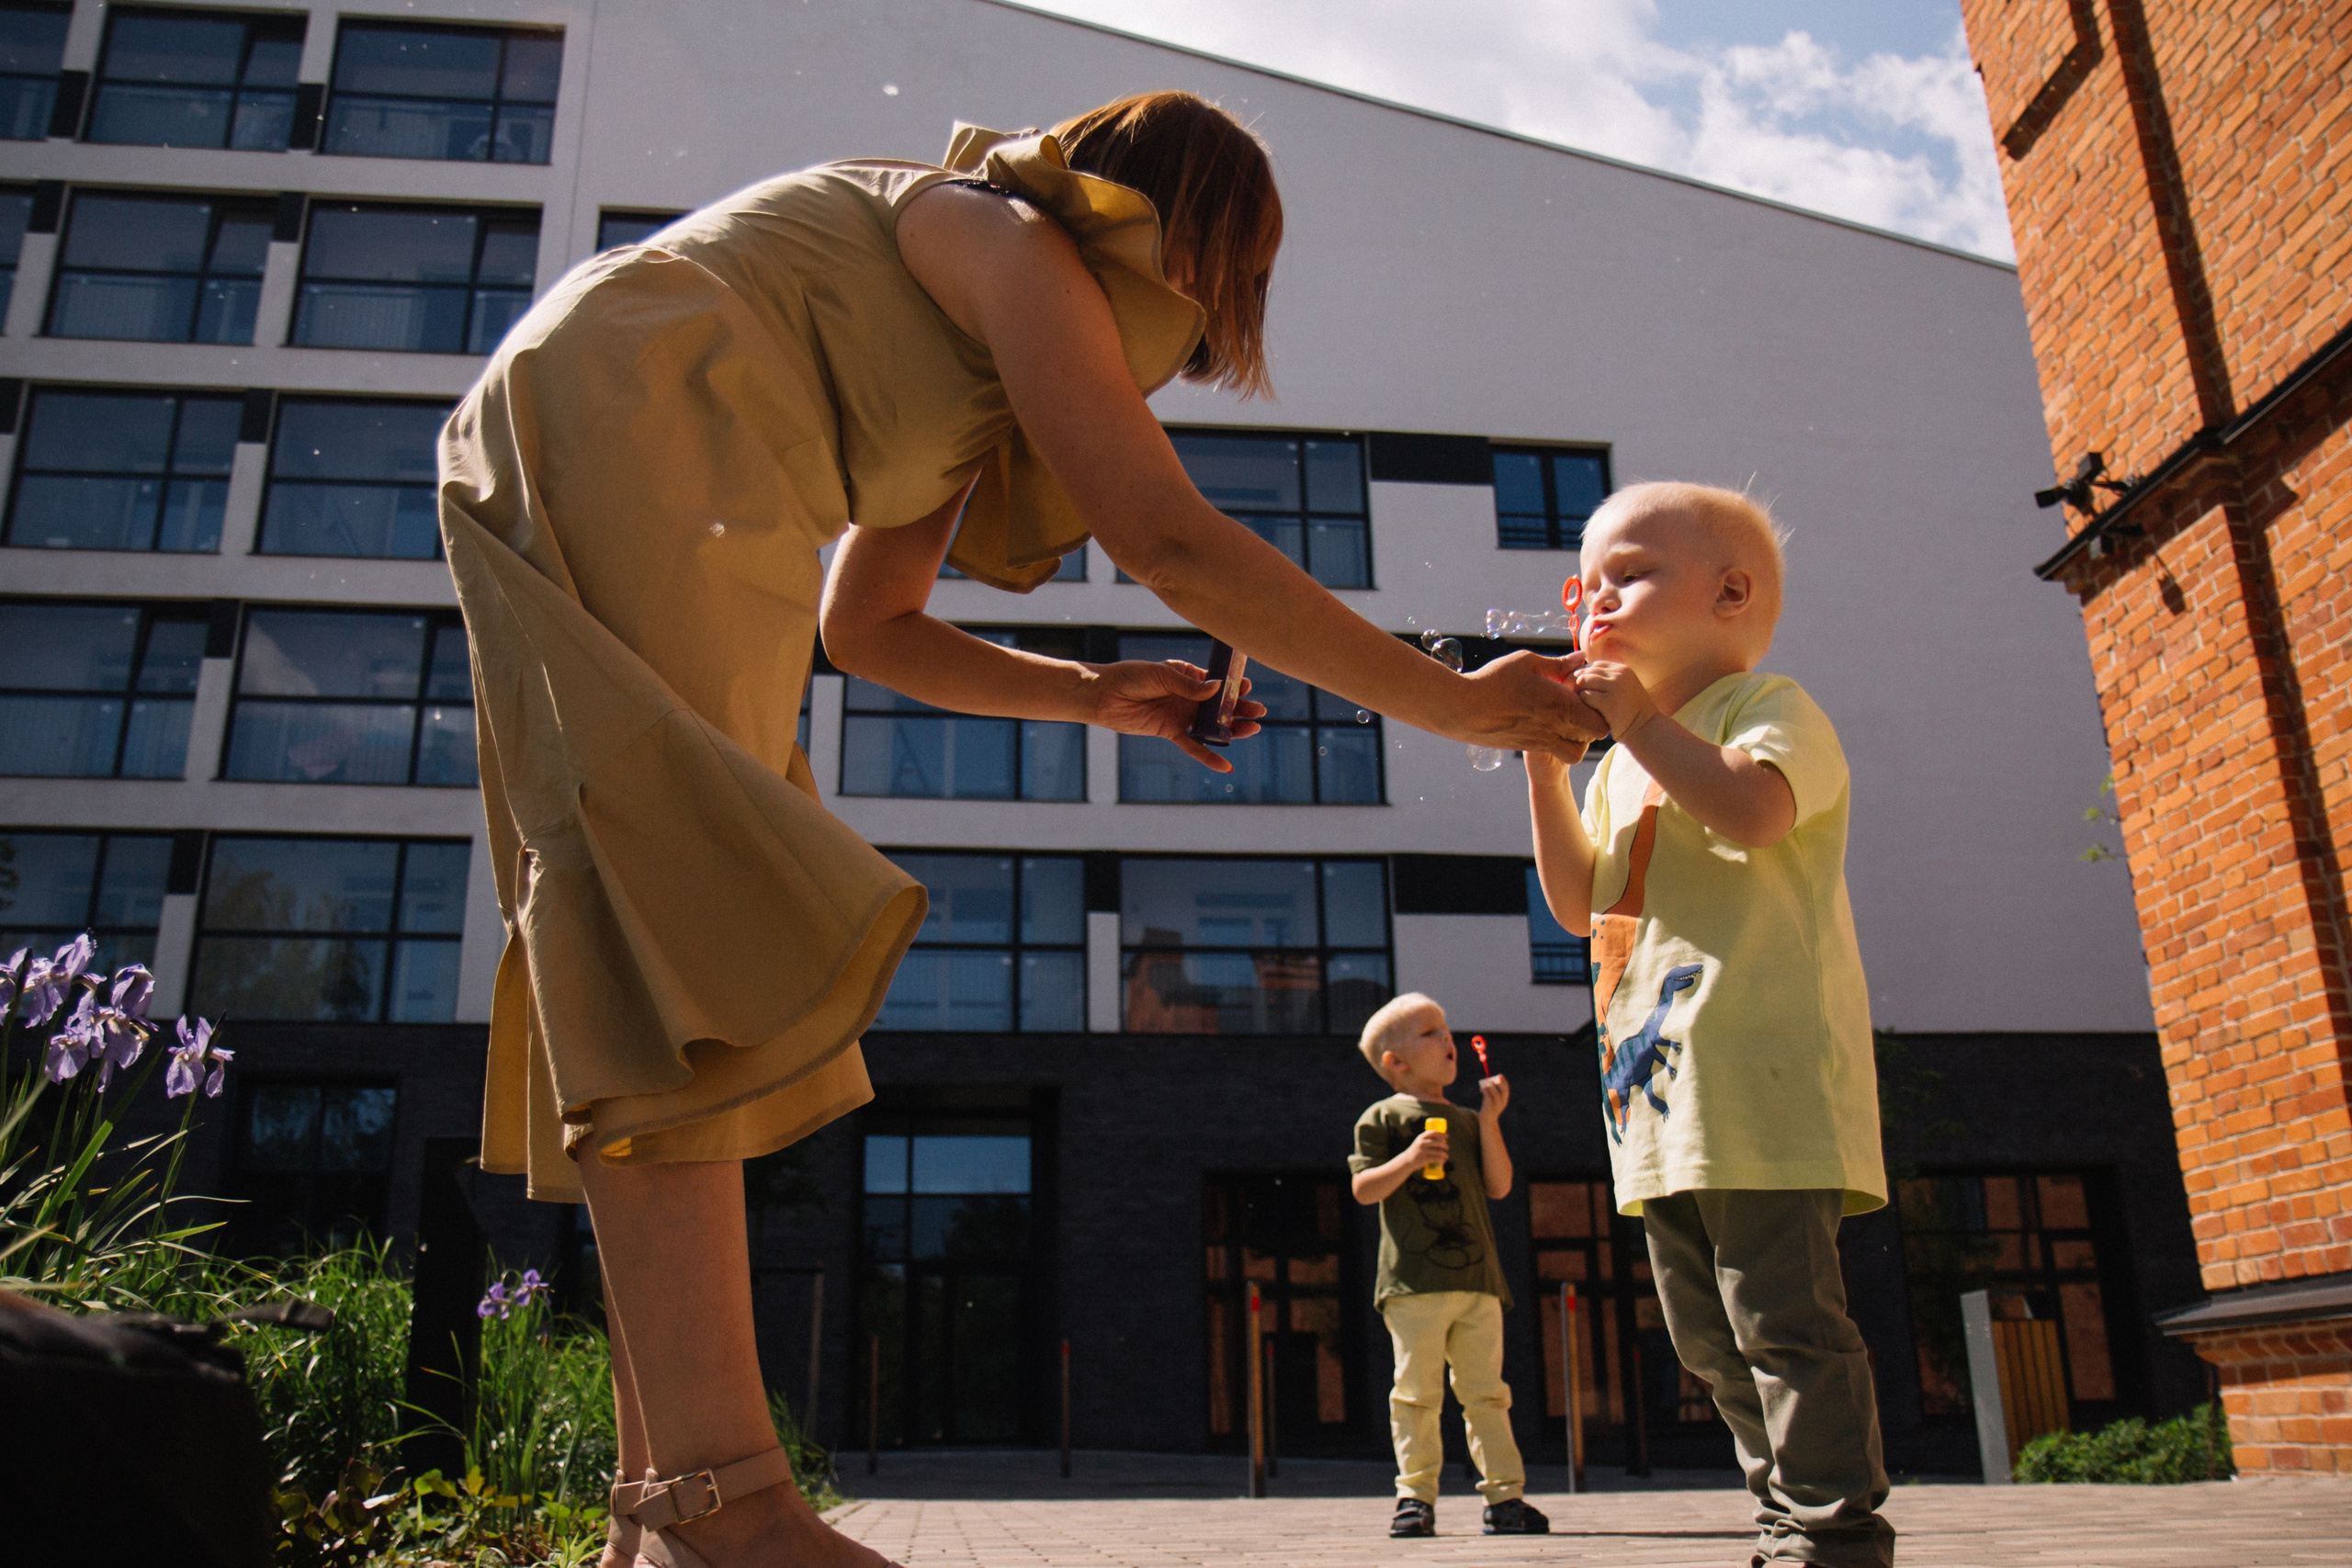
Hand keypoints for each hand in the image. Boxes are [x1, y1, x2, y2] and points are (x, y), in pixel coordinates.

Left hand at [1084, 660, 1265, 771]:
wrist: (1105, 695)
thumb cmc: (1131, 677)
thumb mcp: (1161, 675)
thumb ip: (1188, 684)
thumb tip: (1216, 688)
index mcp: (1187, 677)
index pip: (1215, 682)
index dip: (1232, 685)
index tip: (1246, 686)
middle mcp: (1187, 697)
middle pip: (1219, 705)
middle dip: (1240, 708)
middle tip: (1259, 711)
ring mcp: (1181, 715)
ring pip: (1211, 725)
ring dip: (1232, 729)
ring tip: (1252, 729)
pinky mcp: (1171, 732)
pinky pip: (1193, 746)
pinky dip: (1208, 755)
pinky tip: (1226, 765)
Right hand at [1406, 1126, 1449, 1166]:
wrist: (1407, 1161)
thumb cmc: (1416, 1151)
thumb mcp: (1419, 1143)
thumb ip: (1428, 1140)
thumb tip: (1443, 1139)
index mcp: (1421, 1137)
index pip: (1433, 1132)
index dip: (1441, 1134)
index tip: (1447, 1136)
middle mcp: (1421, 1143)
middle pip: (1437, 1142)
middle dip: (1444, 1145)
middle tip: (1447, 1148)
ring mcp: (1423, 1151)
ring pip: (1438, 1151)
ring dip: (1444, 1154)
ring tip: (1446, 1156)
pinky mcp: (1424, 1159)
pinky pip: (1436, 1159)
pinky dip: (1441, 1160)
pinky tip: (1443, 1161)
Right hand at [1451, 650, 1606, 761]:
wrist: (1462, 709)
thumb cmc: (1494, 680)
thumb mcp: (1526, 662)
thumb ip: (1558, 664)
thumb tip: (1580, 659)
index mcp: (1561, 704)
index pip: (1600, 720)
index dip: (1600, 708)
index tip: (1587, 693)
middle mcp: (1555, 728)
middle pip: (1593, 737)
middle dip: (1591, 723)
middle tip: (1579, 706)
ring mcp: (1541, 741)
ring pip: (1575, 752)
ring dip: (1576, 739)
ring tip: (1564, 720)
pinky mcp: (1527, 748)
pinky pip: (1554, 751)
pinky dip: (1556, 742)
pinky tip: (1542, 722)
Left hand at [1479, 1073, 1509, 1117]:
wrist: (1487, 1121)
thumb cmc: (1489, 1108)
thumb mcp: (1493, 1100)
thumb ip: (1492, 1092)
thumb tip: (1488, 1081)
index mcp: (1504, 1100)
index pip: (1506, 1089)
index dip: (1504, 1081)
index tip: (1500, 1075)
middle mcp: (1502, 1102)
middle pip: (1502, 1090)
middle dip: (1498, 1082)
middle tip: (1492, 1078)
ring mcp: (1496, 1105)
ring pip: (1495, 1092)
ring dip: (1489, 1086)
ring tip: (1484, 1085)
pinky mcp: (1489, 1107)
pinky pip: (1488, 1096)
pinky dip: (1484, 1090)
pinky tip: (1481, 1090)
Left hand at [1571, 658, 1661, 739]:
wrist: (1645, 729)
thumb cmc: (1629, 712)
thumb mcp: (1620, 689)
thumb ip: (1604, 680)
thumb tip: (1576, 676)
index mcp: (1622, 669)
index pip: (1593, 666)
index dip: (1583, 677)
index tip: (1581, 691)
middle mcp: (1619, 674)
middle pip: (1586, 672)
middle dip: (1577, 685)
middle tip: (1578, 700)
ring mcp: (1615, 687)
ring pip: (1583, 681)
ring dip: (1579, 694)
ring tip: (1585, 706)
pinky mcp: (1609, 701)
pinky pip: (1585, 696)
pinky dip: (1583, 704)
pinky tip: (1589, 713)